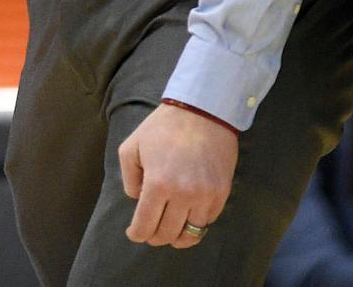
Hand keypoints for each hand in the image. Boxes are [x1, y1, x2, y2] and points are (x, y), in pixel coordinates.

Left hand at [121, 103, 237, 247]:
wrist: (202, 113)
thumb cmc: (162, 128)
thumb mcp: (131, 147)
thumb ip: (130, 178)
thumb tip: (137, 200)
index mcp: (158, 184)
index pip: (146, 223)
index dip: (138, 234)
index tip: (134, 235)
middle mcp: (183, 195)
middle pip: (168, 233)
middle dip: (155, 238)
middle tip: (149, 235)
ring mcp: (205, 196)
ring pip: (191, 233)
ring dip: (177, 237)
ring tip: (169, 234)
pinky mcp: (222, 193)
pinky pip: (208, 220)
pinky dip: (196, 224)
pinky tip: (187, 218)